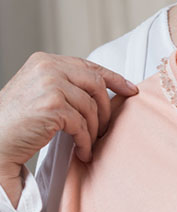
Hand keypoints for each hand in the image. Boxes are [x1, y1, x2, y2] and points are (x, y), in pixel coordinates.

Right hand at [0, 53, 137, 205]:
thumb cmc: (12, 122)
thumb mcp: (39, 91)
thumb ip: (64, 83)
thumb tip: (101, 89)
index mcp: (45, 60)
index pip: (88, 66)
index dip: (113, 78)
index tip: (130, 89)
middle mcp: (48, 67)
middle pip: (95, 83)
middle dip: (107, 107)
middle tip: (108, 126)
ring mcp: (51, 85)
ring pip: (90, 106)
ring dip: (94, 129)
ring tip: (91, 142)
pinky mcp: (53, 106)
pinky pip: (81, 125)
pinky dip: (86, 141)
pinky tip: (84, 151)